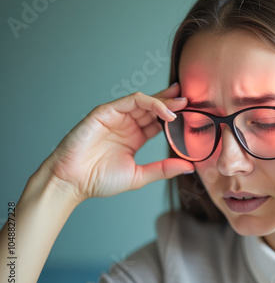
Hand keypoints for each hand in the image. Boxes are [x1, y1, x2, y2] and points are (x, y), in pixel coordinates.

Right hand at [42, 84, 193, 202]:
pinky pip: (131, 101)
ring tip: (182, 104)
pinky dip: (150, 103)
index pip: (158, 121)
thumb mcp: (139, 176)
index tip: (193, 115)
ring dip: (165, 101)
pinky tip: (165, 111)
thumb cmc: (99, 180)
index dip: (175, 117)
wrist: (73, 182)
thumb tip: (189, 167)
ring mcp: (116, 116)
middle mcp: (127, 124)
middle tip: (192, 100)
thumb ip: (163, 169)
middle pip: (154, 107)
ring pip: (145, 101)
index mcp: (135, 137)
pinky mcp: (105, 112)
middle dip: (173, 102)